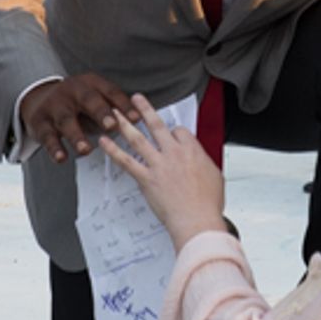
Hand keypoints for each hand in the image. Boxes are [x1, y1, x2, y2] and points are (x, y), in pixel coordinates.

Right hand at [21, 73, 139, 163]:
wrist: (40, 97)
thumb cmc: (79, 102)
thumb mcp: (96, 97)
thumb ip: (115, 108)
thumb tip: (145, 122)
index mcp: (91, 83)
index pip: (111, 92)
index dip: (124, 105)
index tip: (137, 119)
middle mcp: (73, 91)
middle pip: (88, 100)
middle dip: (101, 112)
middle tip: (113, 126)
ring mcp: (54, 105)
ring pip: (66, 119)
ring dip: (76, 135)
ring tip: (86, 149)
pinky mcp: (40, 121)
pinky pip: (47, 135)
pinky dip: (54, 148)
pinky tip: (61, 158)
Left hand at [98, 94, 226, 249]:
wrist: (197, 220)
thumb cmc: (208, 203)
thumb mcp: (215, 176)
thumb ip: (204, 164)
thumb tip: (202, 163)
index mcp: (193, 150)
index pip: (179, 131)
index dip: (173, 131)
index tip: (170, 135)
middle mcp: (174, 153)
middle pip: (157, 125)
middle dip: (144, 109)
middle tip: (135, 99)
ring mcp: (158, 165)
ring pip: (138, 138)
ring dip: (125, 123)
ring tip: (115, 112)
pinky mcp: (146, 179)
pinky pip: (126, 161)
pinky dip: (114, 151)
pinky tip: (105, 142)